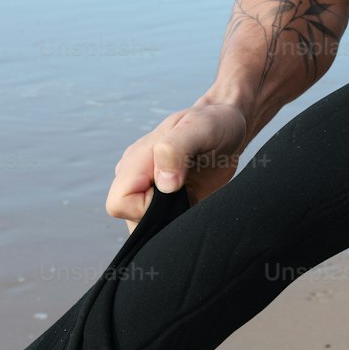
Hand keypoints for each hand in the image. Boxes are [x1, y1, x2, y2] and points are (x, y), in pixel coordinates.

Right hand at [106, 102, 248, 232]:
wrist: (229, 127)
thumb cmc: (215, 123)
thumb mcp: (200, 128)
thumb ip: (175, 149)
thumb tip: (164, 183)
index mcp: (136, 160)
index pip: (119, 203)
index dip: (145, 208)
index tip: (175, 191)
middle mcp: (136, 177)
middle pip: (130, 219)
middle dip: (160, 218)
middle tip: (189, 193)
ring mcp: (149, 190)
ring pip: (144, 226)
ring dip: (170, 221)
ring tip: (193, 196)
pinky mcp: (164, 201)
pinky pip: (160, 224)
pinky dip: (176, 222)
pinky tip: (194, 203)